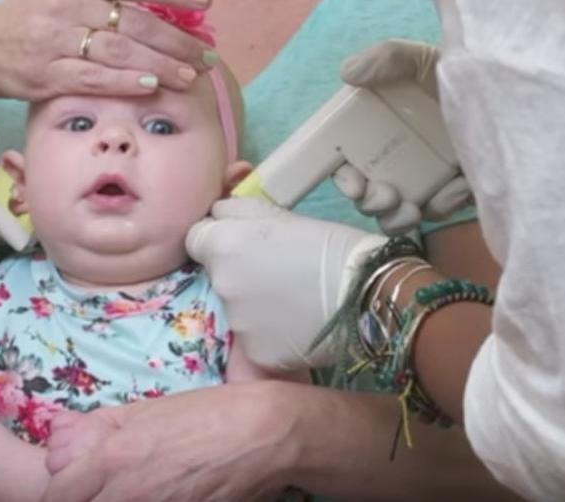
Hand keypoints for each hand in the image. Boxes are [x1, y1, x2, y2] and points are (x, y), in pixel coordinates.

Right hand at [0, 0, 215, 101]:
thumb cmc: (38, 12)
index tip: (206, 1)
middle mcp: (68, 3)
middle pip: (133, 21)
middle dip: (176, 40)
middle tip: (207, 55)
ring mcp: (56, 40)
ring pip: (118, 52)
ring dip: (160, 65)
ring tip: (191, 76)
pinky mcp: (47, 75)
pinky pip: (93, 78)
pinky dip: (125, 82)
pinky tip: (152, 86)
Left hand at [43, 383, 299, 501]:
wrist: (264, 434)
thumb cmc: (205, 414)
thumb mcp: (145, 412)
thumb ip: (100, 429)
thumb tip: (61, 443)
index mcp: (113, 458)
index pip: (58, 494)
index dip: (60, 493)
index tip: (68, 489)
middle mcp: (128, 492)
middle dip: (83, 501)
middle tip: (95, 492)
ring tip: (130, 493)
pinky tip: (154, 498)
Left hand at [186, 198, 385, 371]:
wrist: (369, 293)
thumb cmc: (331, 246)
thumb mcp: (283, 215)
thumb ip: (240, 210)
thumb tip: (217, 212)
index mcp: (223, 245)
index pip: (196, 239)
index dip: (218, 239)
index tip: (243, 243)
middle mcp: (222, 285)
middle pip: (217, 275)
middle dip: (238, 272)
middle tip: (277, 271)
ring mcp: (238, 323)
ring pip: (236, 309)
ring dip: (254, 304)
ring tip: (293, 299)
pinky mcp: (257, 353)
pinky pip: (255, 339)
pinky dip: (271, 333)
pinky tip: (298, 324)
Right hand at [334, 39, 470, 234]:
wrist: (517, 92)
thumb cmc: (461, 70)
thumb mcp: (425, 58)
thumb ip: (388, 57)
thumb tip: (348, 73)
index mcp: (377, 128)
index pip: (347, 159)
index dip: (343, 177)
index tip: (355, 185)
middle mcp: (395, 156)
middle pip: (368, 194)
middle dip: (370, 203)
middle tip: (385, 197)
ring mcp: (424, 177)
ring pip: (396, 214)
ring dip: (397, 218)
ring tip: (412, 210)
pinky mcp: (453, 190)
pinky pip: (438, 211)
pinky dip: (444, 205)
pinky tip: (460, 187)